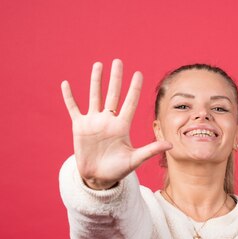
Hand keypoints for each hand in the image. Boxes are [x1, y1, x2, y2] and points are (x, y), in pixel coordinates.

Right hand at [61, 59, 171, 189]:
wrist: (98, 177)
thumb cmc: (118, 169)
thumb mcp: (135, 160)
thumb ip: (151, 150)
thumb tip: (171, 145)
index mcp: (122, 126)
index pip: (130, 103)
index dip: (134, 89)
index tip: (138, 73)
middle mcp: (108, 120)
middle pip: (113, 94)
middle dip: (116, 78)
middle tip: (118, 61)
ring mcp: (93, 122)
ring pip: (95, 96)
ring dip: (96, 81)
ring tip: (98, 65)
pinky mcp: (79, 127)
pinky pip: (73, 108)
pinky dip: (69, 97)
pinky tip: (66, 84)